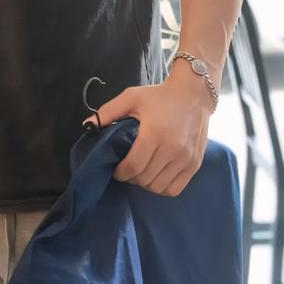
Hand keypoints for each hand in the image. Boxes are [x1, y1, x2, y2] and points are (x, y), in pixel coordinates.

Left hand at [90, 76, 210, 195]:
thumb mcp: (132, 97)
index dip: (120, 172)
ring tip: (140, 172)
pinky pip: (175, 189)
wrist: (193, 94)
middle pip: (145, 179)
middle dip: (131, 178)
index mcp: (155, 133)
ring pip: (159, 187)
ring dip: (145, 184)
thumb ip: (108, 111)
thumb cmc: (160, 96)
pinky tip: (155, 177)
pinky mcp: (195, 164)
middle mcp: (173, 149)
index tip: (116, 168)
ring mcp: (186, 158)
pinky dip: (162, 188)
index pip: (134, 166)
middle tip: (126, 169)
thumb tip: (88, 125)